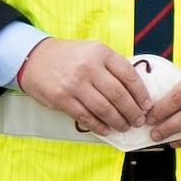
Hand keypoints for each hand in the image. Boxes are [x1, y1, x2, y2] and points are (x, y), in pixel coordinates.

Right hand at [10, 36, 156, 139]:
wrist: (34, 57)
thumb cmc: (68, 56)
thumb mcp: (92, 51)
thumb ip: (111, 66)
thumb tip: (135, 91)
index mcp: (100, 53)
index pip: (128, 75)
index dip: (141, 93)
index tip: (147, 105)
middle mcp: (89, 67)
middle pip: (119, 95)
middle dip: (132, 111)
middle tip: (138, 121)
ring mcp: (75, 84)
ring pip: (104, 108)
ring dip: (118, 121)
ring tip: (124, 127)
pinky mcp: (62, 99)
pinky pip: (86, 116)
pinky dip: (99, 126)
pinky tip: (107, 129)